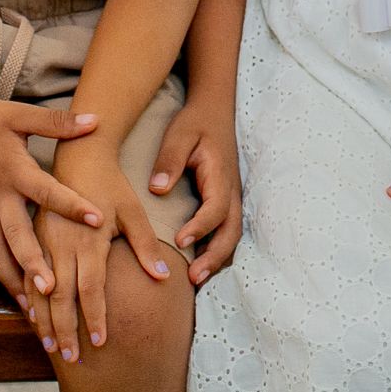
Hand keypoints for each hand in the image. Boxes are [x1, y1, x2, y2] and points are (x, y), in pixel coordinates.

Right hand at [0, 79, 102, 306]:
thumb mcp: (19, 113)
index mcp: (14, 169)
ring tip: (32, 306)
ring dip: (13, 278)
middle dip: (34, 263)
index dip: (72, 205)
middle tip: (53, 289)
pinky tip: (9, 288)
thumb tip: (96, 120)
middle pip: (16, 234)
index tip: (97, 220)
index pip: (47, 191)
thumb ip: (57, 122)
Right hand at [31, 154, 170, 361]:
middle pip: (62, 297)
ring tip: (50, 346)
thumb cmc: (110, 184)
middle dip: (66, 329)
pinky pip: (28, 274)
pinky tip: (33, 317)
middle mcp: (63, 244)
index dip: (95, 317)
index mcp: (89, 240)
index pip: (91, 288)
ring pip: (41, 290)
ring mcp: (45, 241)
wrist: (78, 156)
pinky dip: (30, 298)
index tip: (101, 342)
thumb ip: (145, 246)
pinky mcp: (35, 237)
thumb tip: (163, 277)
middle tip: (72, 358)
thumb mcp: (133, 211)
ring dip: (45, 319)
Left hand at [149, 99, 242, 285]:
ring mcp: (232, 198)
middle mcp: (232, 191)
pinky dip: (216, 251)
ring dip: (217, 259)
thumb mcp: (179, 134)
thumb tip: (158, 189)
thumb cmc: (195, 123)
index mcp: (220, 175)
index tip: (179, 240)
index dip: (200, 227)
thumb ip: (169, 160)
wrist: (215, 111)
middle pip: (231, 232)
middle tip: (193, 277)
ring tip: (195, 280)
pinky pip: (226, 232)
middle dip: (214, 257)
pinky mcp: (226, 202)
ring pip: (231, 236)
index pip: (215, 208)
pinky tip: (198, 266)